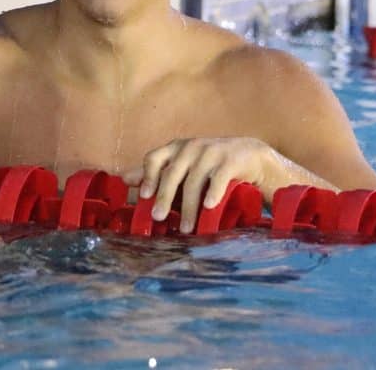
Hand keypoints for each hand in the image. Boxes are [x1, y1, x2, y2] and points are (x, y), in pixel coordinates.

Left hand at [122, 137, 278, 233]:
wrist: (251, 156)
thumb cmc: (210, 165)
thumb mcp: (182, 166)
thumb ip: (156, 173)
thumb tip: (124, 179)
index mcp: (176, 148)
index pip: (154, 158)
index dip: (147, 176)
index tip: (144, 196)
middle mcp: (191, 147)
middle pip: (172, 174)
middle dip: (164, 197)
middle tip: (158, 217)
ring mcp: (212, 151)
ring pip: (194, 182)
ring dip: (189, 208)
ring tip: (187, 228)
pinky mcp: (231, 160)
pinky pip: (218, 178)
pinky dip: (213, 193)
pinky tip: (209, 207)